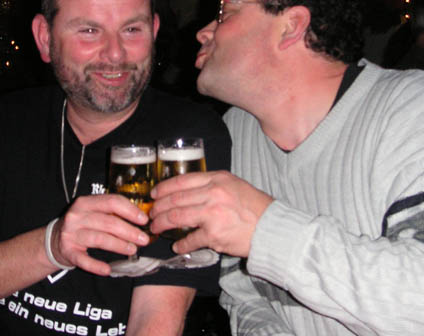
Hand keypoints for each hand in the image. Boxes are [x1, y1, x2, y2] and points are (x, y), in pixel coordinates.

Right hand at [49, 194, 149, 275]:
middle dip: (129, 231)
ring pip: (99, 239)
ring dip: (118, 245)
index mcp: (85, 202)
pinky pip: (84, 260)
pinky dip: (96, 266)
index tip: (144, 219)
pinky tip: (108, 269)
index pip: (112, 202)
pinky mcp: (68, 251)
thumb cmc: (82, 223)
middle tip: (143, 239)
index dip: (130, 210)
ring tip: (132, 250)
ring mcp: (71, 234)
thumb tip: (140, 217)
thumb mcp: (93, 211)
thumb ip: (111, 211)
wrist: (55, 239)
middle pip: (108, 222)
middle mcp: (77, 216)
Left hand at [150, 171, 272, 257]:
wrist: (272, 228)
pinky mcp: (213, 235)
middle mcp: (213, 193)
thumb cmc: (254, 207)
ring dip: (162, 224)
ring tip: (156, 228)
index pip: (182, 180)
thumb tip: (187, 191)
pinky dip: (180, 244)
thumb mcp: (234, 185)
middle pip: (175, 199)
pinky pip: (190, 239)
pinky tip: (176, 245)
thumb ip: (212, 185)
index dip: (164, 188)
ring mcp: (212, 214)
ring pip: (176, 217)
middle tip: (152, 214)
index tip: (155, 194)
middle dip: (159, 208)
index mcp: (217, 179)